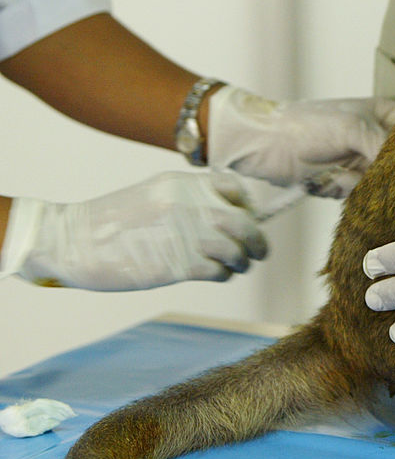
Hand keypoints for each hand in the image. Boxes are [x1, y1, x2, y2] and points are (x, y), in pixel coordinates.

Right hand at [0, 172, 266, 289]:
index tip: (246, 219)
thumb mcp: (155, 194)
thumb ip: (190, 199)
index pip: (236, 189)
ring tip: (235, 265)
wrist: (73, 241)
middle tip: (258, 251)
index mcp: (183, 184)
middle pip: (245, 222)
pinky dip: (224, 274)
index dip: (247, 207)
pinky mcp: (177, 265)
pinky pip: (219, 271)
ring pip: (238, 249)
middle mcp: (189, 205)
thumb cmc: (114, 223)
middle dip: (257, 240)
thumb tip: (229, 213)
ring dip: (242, 261)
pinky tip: (216, 274)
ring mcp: (185, 235)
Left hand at [208, 86, 394, 197]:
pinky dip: (346, 193)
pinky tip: (327, 181)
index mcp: (387, 114)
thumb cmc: (306, 125)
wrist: (262, 145)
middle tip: (365, 174)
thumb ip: (386, 148)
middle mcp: (379, 138)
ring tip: (337, 174)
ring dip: (360, 185)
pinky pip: (363, 196)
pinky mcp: (348, 181)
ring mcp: (364, 161)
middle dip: (387, 175)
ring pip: (384, 184)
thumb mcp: (352, 129)